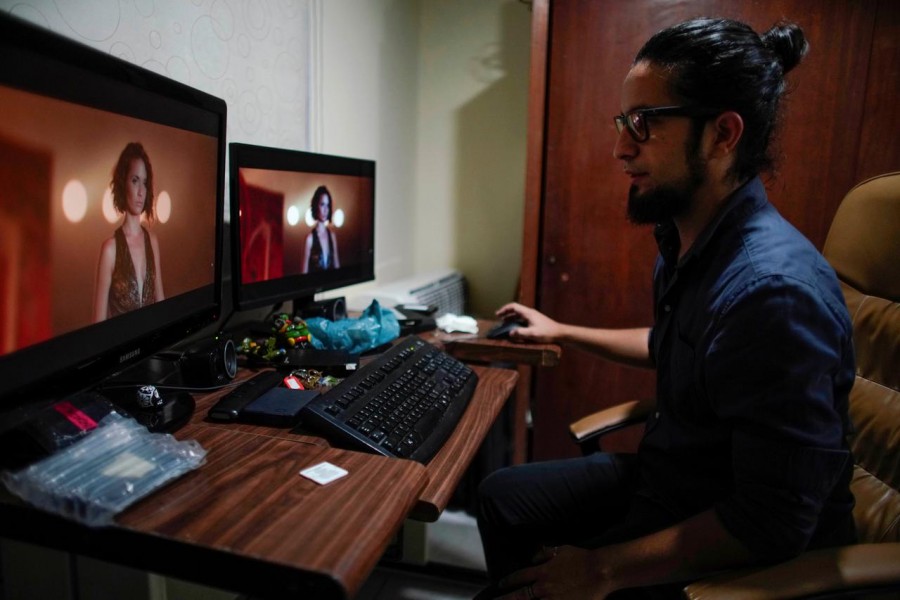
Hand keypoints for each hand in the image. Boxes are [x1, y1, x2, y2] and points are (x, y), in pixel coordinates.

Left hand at [494, 546, 611, 599]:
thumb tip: (534, 557)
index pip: (519, 577)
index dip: (508, 581)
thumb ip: (545, 553)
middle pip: (520, 596)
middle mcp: (544, 587)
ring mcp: (553, 599)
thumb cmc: (582, 558)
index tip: (501, 585)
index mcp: (542, 572)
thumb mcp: (561, 550)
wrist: (599, 571)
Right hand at [495, 303, 561, 343]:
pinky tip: (515, 328)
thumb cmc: (547, 333)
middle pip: (515, 310)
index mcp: (528, 313)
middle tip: (498, 318)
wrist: (560, 333)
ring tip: (504, 323)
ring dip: (511, 318)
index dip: (504, 309)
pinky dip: (516, 321)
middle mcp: (530, 313)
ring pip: (519, 315)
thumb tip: (510, 333)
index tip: (498, 314)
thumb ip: (521, 333)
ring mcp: (533, 317)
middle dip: (506, 313)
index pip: (513, 306)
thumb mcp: (533, 334)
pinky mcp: (535, 321)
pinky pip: (523, 319)